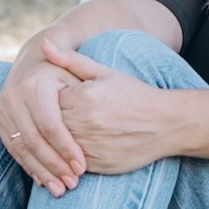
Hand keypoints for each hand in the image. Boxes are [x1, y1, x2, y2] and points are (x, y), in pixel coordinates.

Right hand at [0, 48, 86, 195]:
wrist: (33, 62)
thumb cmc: (64, 73)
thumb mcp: (75, 71)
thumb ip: (83, 82)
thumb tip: (88, 92)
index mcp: (34, 85)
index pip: (50, 125)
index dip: (66, 148)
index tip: (82, 168)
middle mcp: (13, 97)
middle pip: (34, 140)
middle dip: (54, 166)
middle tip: (73, 184)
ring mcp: (2, 109)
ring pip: (21, 148)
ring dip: (41, 172)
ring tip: (60, 190)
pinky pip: (12, 149)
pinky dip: (29, 166)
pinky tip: (44, 181)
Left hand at [39, 39, 178, 178]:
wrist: (165, 124)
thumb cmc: (134, 95)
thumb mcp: (104, 72)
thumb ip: (70, 59)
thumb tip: (43, 44)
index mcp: (82, 97)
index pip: (47, 101)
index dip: (49, 101)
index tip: (57, 100)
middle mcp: (83, 122)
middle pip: (49, 124)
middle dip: (50, 121)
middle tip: (63, 118)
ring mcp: (89, 146)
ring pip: (57, 146)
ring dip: (58, 141)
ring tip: (72, 133)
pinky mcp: (96, 165)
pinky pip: (70, 163)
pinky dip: (69, 157)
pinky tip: (80, 148)